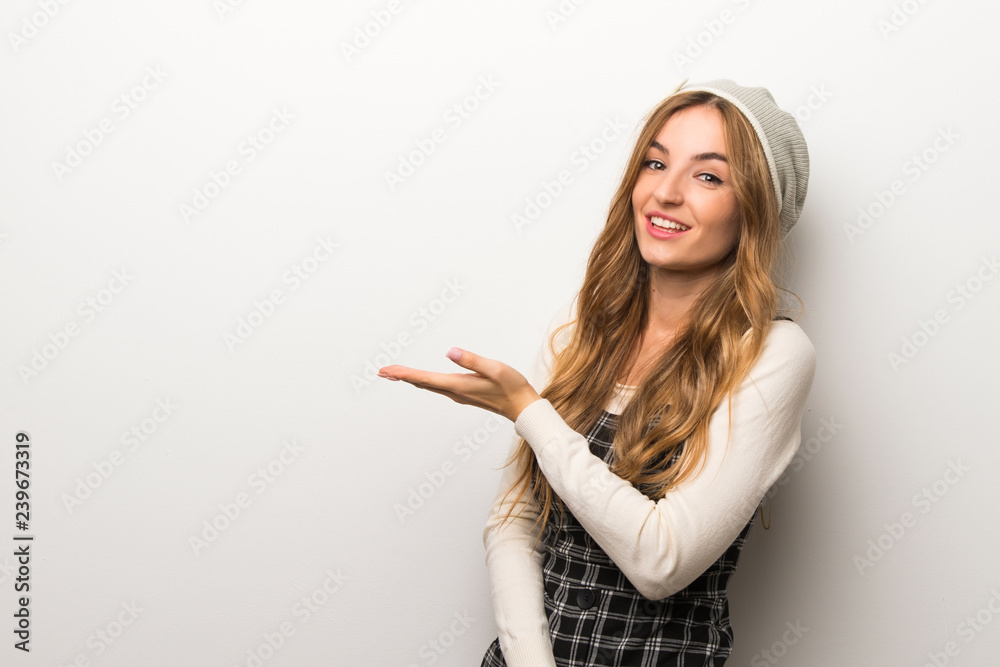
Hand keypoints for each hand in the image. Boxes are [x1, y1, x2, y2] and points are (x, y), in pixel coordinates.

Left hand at [378, 347, 541, 421]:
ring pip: (428, 385)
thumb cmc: (512, 387)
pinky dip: (423, 381)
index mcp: (458, 385)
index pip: (424, 378)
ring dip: (410, 379)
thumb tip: (451, 352)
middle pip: (421, 383)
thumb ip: (473, 360)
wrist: (523, 406)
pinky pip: (436, 386)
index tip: (387, 371)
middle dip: (400, 376)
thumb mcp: (495, 369)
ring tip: (394, 374)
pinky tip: (420, 379)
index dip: (404, 374)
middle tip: (381, 371)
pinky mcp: (464, 392)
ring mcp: (458, 394)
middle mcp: (455, 391)